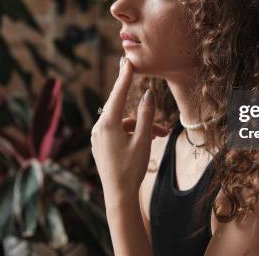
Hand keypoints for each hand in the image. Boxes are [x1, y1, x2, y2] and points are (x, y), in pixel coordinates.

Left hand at [90, 56, 159, 201]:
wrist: (118, 196)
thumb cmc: (132, 168)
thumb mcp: (143, 139)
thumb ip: (146, 115)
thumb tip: (148, 94)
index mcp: (107, 123)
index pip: (118, 93)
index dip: (125, 77)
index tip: (127, 61)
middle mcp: (99, 127)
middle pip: (122, 109)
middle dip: (142, 112)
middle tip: (149, 104)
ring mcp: (98, 137)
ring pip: (123, 123)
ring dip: (141, 126)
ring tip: (160, 135)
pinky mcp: (101, 145)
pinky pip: (118, 132)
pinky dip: (132, 133)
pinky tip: (147, 141)